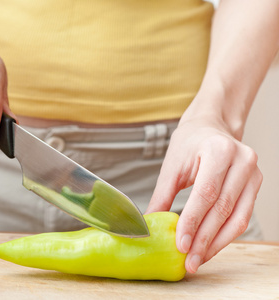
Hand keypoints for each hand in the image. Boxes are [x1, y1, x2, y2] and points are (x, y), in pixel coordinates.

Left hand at [146, 115, 261, 273]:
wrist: (210, 127)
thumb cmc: (189, 144)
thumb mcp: (171, 166)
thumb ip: (162, 196)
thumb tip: (149, 225)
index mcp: (219, 150)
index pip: (206, 193)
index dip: (193, 222)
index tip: (181, 245)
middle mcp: (242, 161)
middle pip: (223, 209)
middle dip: (204, 239)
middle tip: (189, 260)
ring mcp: (253, 173)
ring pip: (238, 218)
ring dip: (217, 243)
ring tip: (198, 259)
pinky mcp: (256, 185)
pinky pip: (243, 216)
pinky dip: (226, 235)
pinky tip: (211, 246)